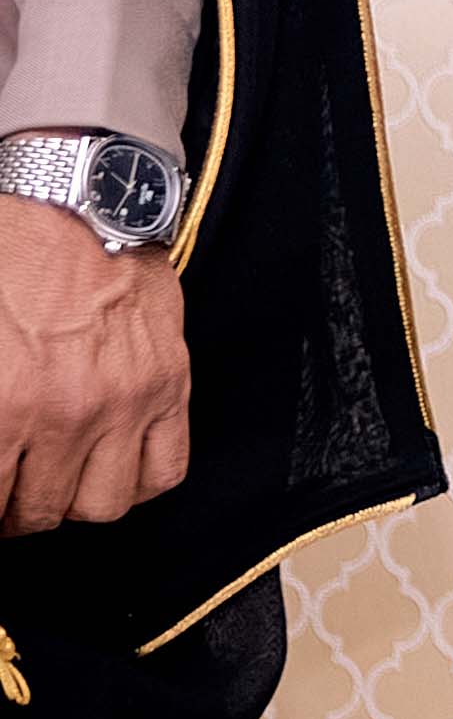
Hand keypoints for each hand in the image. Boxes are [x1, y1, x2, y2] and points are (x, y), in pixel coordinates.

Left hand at [0, 182, 186, 533]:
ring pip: (104, 506)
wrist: (76, 204)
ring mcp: (126, 402)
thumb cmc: (6, 262)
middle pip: (39, 513)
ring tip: (54, 482)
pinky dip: (136, 482)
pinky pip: (166, 470)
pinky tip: (108, 464)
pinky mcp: (170, 384)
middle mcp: (66, 412)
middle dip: (12, 513)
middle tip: (7, 491)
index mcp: (4, 403)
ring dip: (72, 502)